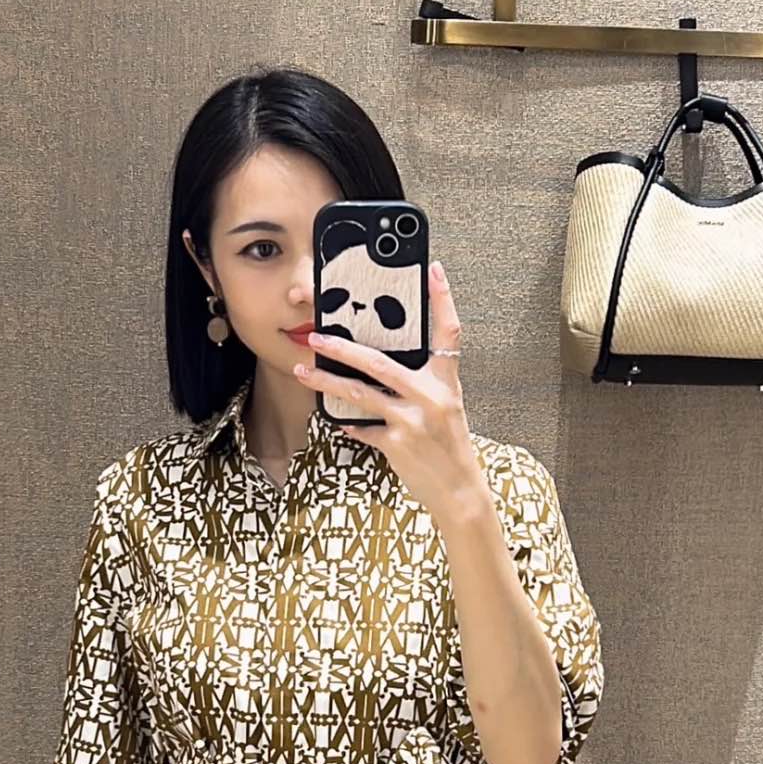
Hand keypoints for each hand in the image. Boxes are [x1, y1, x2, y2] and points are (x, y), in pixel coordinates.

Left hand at [292, 258, 489, 524]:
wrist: (460, 492)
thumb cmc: (450, 449)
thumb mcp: (446, 409)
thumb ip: (423, 385)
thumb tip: (385, 368)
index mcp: (446, 382)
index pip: (449, 332)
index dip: (442, 300)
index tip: (433, 270)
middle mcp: (430, 396)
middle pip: (379, 361)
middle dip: (342, 348)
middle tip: (316, 336)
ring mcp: (412, 420)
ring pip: (358, 393)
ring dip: (325, 382)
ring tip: (302, 371)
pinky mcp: (397, 443)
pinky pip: (363, 428)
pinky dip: (349, 425)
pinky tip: (337, 422)